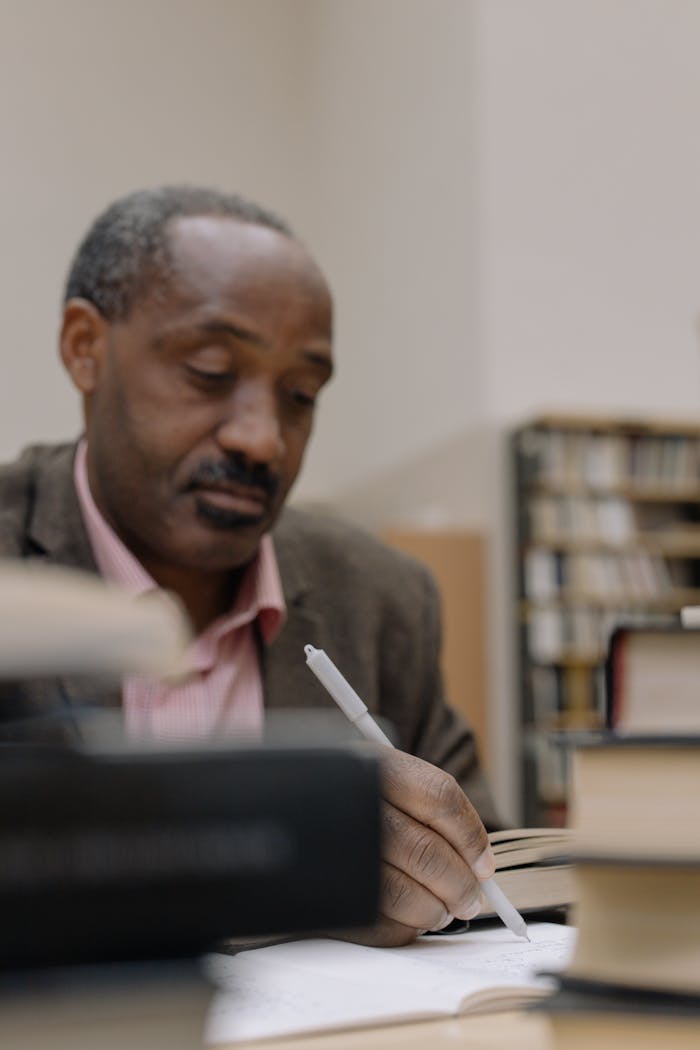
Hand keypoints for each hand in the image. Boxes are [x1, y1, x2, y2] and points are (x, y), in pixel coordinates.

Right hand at [342, 749, 494, 946]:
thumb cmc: (358, 798)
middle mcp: (351, 802)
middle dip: (460, 885)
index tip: (485, 865)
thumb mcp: (387, 779)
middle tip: (472, 899)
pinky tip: (411, 916)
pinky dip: (406, 926)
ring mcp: (335, 847)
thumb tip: (481, 867)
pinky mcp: (327, 891)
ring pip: (402, 891)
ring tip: (445, 910)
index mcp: (374, 765)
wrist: (299, 808)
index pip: (440, 798)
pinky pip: (377, 920)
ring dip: (436, 910)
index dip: (471, 837)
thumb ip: (434, 811)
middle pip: (425, 852)